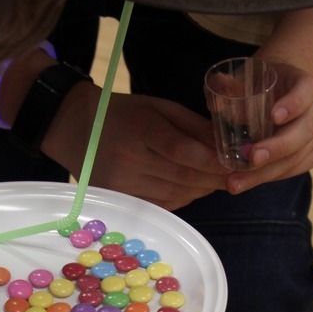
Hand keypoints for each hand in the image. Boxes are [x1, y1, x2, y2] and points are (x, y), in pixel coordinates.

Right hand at [46, 87, 227, 210]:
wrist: (76, 128)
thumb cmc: (123, 113)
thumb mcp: (159, 107)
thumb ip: (194, 126)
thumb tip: (227, 147)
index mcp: (140, 129)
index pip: (183, 151)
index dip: (213, 161)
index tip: (236, 163)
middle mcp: (129, 160)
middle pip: (182, 176)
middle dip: (214, 178)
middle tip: (236, 176)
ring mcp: (122, 183)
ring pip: (175, 194)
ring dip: (202, 190)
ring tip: (218, 182)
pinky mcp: (120, 198)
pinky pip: (162, 204)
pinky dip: (184, 198)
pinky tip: (194, 189)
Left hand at [224, 60, 312, 194]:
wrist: (283, 94)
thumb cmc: (262, 84)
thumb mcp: (249, 77)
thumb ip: (232, 84)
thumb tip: (216, 92)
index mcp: (306, 85)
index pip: (305, 92)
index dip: (292, 104)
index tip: (273, 115)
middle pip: (303, 132)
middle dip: (276, 148)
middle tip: (251, 158)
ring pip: (296, 158)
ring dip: (264, 172)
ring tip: (235, 181)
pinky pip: (293, 170)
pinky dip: (268, 177)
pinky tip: (245, 182)